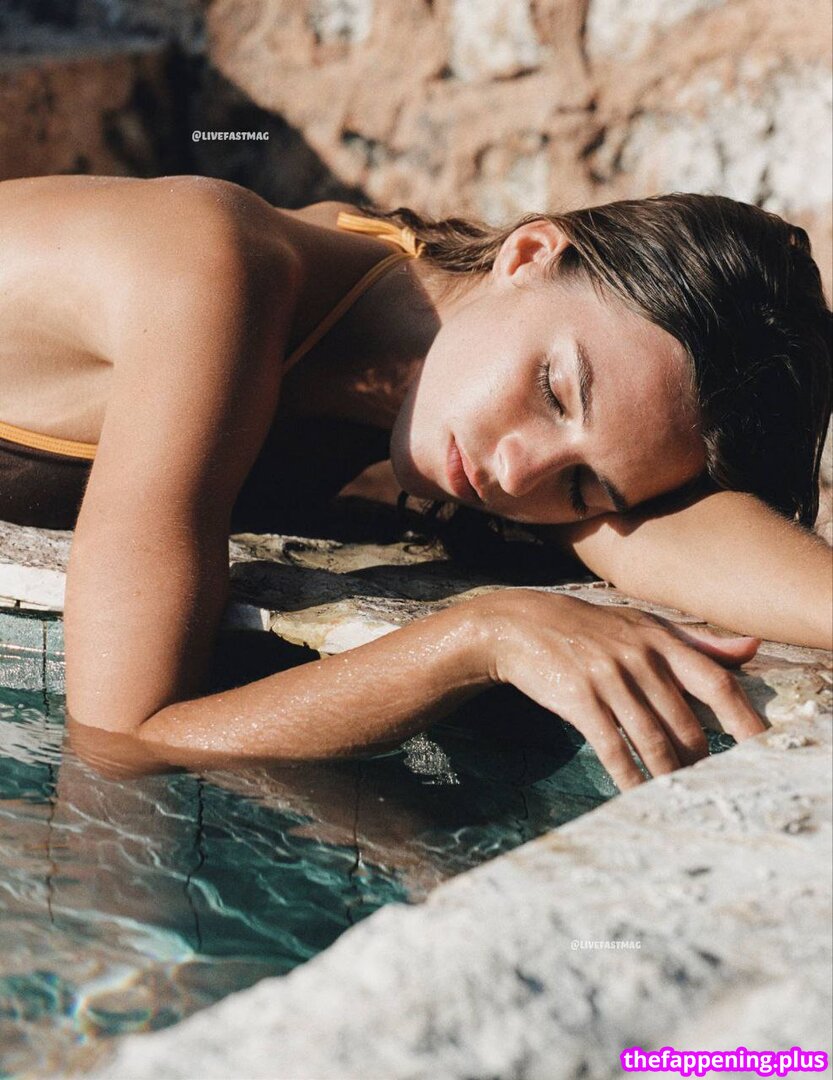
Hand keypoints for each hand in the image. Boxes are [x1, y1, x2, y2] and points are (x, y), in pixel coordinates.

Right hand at [469, 590, 764, 790]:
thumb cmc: (590, 628)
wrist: (522, 625)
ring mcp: (609, 678)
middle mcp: (639, 658)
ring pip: (652, 739)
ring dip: (669, 775)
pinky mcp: (580, 699)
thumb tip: (753, 649)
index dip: (743, 717)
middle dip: (702, 760)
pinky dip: (628, 775)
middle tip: (713, 786)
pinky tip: (637, 795)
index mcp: (661, 640)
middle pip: (686, 722)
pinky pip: (612, 747)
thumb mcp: (643, 625)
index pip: (716, 681)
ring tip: (681, 797)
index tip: (763, 747)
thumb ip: (698, 642)